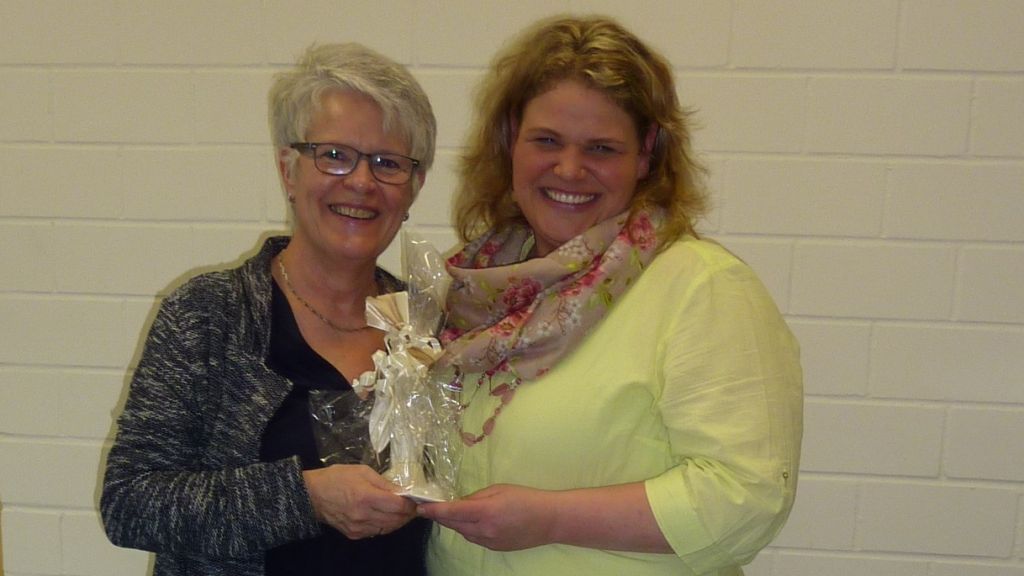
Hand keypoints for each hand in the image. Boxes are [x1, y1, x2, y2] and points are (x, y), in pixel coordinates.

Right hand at [303, 465, 416, 538]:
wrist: (312, 495)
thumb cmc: (337, 478)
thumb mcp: (362, 471)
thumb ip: (384, 483)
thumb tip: (402, 491)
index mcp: (366, 497)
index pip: (398, 506)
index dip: (411, 504)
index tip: (416, 500)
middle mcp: (364, 515)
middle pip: (396, 519)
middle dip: (408, 514)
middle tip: (413, 506)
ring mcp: (358, 527)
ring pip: (388, 528)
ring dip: (398, 521)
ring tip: (402, 511)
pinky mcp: (354, 534)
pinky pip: (377, 532)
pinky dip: (386, 525)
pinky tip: (386, 516)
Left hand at [417, 484, 554, 550]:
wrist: (549, 520)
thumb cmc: (526, 498)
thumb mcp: (499, 489)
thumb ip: (476, 497)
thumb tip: (459, 503)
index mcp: (486, 512)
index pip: (452, 512)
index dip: (434, 510)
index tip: (419, 507)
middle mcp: (485, 531)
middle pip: (454, 525)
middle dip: (441, 516)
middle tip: (430, 506)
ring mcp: (489, 543)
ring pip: (462, 532)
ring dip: (455, 523)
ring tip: (454, 511)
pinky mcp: (494, 549)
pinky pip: (473, 538)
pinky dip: (468, 529)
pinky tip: (473, 520)